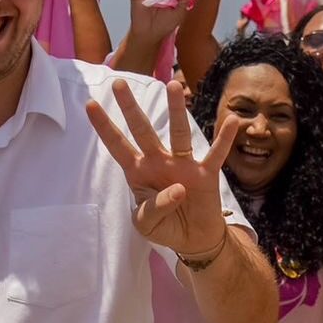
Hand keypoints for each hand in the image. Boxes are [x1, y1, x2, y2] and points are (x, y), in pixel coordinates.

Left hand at [84, 79, 236, 255]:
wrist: (193, 240)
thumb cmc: (165, 227)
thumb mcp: (146, 225)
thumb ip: (153, 209)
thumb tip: (178, 188)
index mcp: (139, 172)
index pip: (118, 146)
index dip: (104, 127)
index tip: (90, 105)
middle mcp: (159, 162)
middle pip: (143, 130)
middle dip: (130, 108)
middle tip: (119, 83)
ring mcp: (184, 165)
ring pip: (179, 133)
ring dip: (176, 110)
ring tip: (173, 85)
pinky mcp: (206, 174)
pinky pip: (215, 154)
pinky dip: (224, 138)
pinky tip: (231, 120)